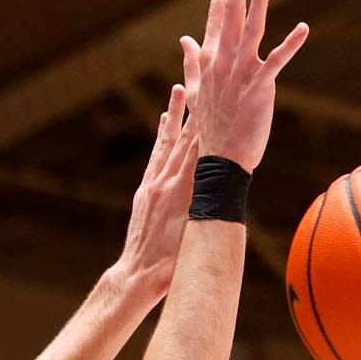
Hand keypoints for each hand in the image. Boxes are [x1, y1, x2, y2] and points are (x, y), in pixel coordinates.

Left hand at [117, 84, 198, 299]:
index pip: (199, 154)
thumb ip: (206, 219)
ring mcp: (153, 186)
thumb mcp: (193, 243)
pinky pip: (155, 157)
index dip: (209, 126)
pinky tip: (164, 119)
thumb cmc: (169, 268)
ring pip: (168, 142)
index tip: (218, 101)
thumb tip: (224, 204)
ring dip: (176, 114)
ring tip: (180, 86)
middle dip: (196, 109)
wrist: (136, 277)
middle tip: (202, 82)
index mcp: (182, 195)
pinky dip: (161, 136)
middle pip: (185, 140)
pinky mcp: (145, 191)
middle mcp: (166, 184)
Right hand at [180, 0, 307, 172]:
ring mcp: (242, 73)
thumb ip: (192, 63)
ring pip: (251, 30)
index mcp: (211, 61)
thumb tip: (185, 40)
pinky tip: (303, 28)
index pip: (216, 16)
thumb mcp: (197, 92)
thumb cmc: (211, 129)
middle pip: (230, 14)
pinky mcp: (260, 87)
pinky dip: (290, 45)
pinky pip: (277, 61)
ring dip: (257, 2)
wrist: (221, 161)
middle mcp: (224, 62)